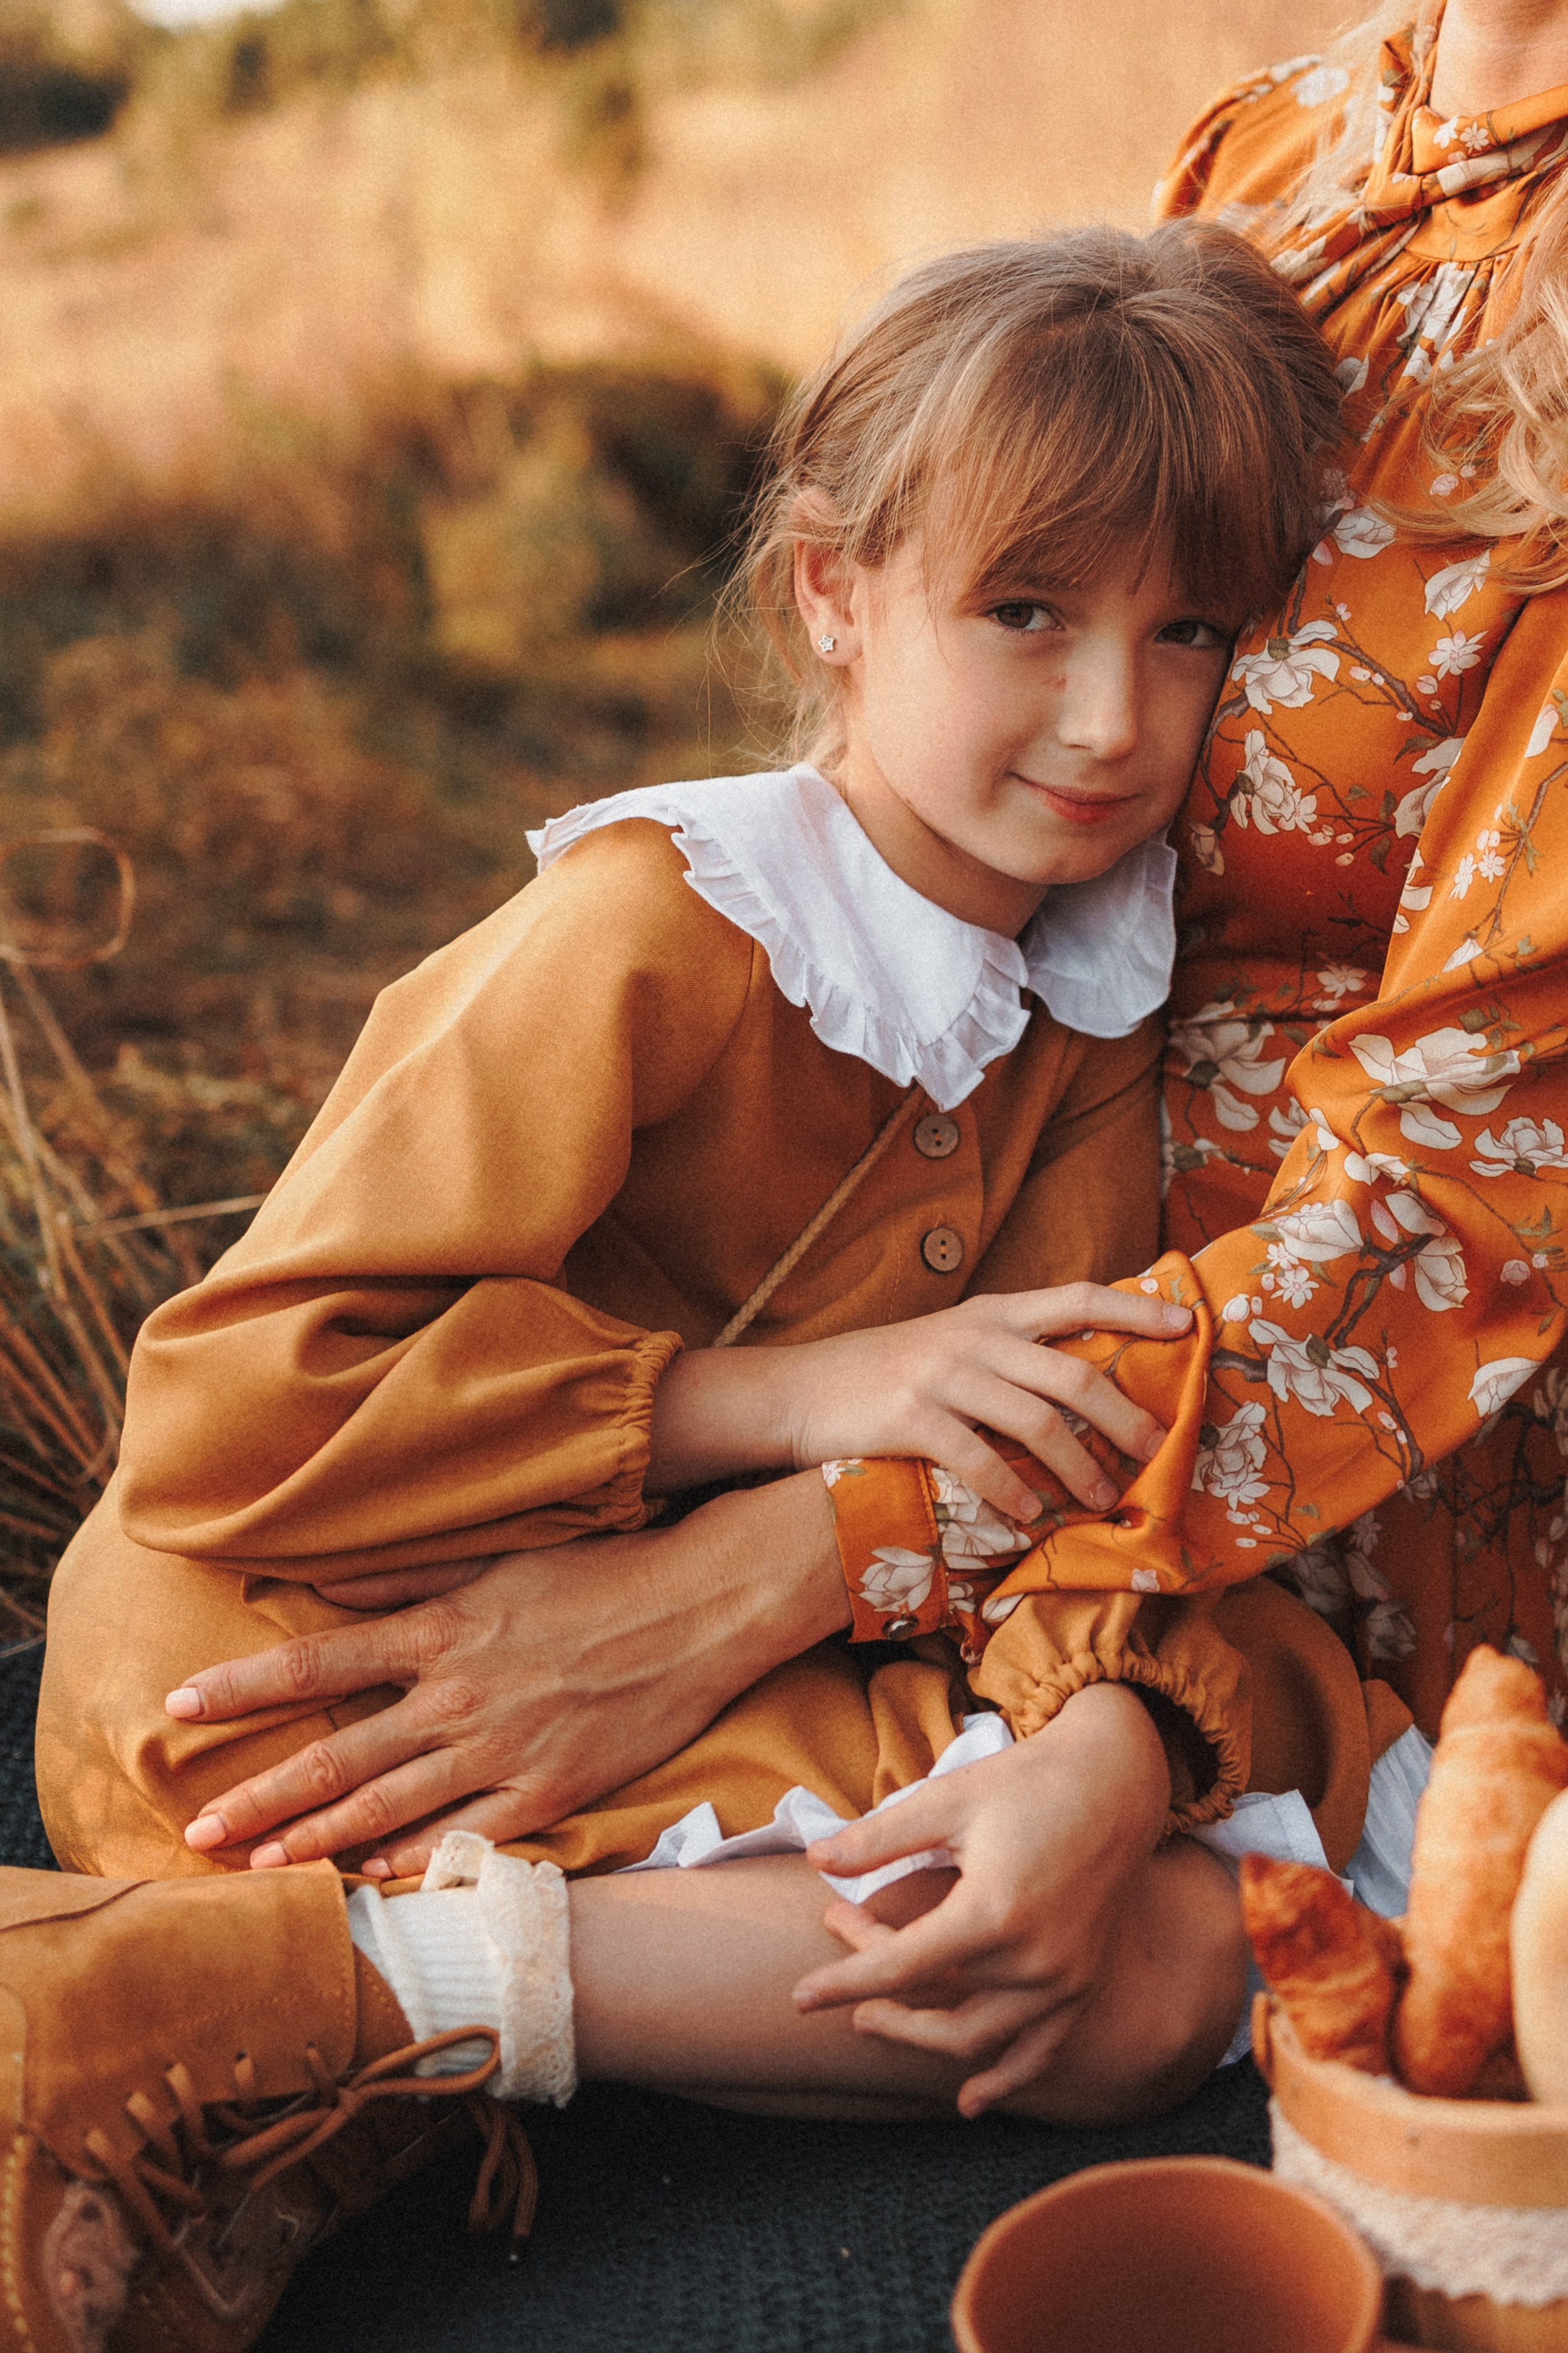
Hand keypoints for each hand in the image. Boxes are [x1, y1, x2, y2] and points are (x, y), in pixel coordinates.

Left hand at [165, 1470, 846, 1876]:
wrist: (702, 1607)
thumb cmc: (601, 1574)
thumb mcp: (498, 1560)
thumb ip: (406, 1582)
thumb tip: (323, 1587)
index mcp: (442, 1629)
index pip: (318, 1658)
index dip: (243, 1684)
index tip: (179, 1702)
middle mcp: (460, 1696)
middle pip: (337, 1752)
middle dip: (259, 1796)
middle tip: (195, 1830)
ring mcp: (505, 1751)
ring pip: (388, 1807)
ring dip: (316, 1841)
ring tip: (258, 1870)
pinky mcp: (552, 1792)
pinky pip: (468, 1839)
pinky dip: (414, 1862)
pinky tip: (371, 1878)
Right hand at [649, 1284, 1191, 1520]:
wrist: (801, 1390)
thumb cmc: (888, 1374)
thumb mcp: (954, 1344)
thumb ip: (1014, 1352)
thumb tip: (1090, 1379)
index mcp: (992, 1313)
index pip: (1078, 1298)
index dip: (1135, 1309)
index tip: (1187, 1325)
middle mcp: (974, 1338)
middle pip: (1073, 1375)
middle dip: (1125, 1419)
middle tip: (1158, 1453)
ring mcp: (942, 1376)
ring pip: (1037, 1424)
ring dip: (1080, 1470)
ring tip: (1105, 1500)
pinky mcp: (912, 1418)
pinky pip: (980, 1460)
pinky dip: (1013, 1492)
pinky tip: (1031, 1517)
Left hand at [793, 1683, 1170, 2115]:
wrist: (1116, 1782)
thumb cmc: (1025, 1782)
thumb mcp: (946, 1799)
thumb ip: (880, 1838)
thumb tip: (815, 1860)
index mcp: (993, 1912)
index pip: (900, 1966)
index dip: (844, 1982)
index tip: (799, 1997)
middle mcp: (1033, 1959)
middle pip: (932, 1999)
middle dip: (874, 1989)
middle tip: (839, 1945)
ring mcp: (1064, 1980)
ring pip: (976, 2038)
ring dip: (919, 2035)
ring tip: (873, 2020)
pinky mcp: (1083, 1984)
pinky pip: (1039, 2052)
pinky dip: (1003, 2081)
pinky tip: (969, 2103)